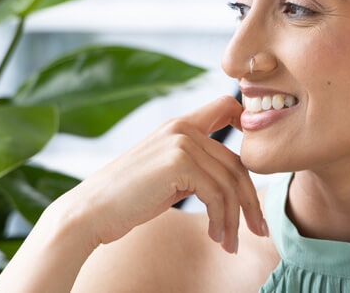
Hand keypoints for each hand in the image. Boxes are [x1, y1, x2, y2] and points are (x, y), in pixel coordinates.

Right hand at [54, 95, 267, 253]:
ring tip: (230, 242)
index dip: (249, 125)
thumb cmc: (128, 198)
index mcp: (179, 125)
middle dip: (250, 199)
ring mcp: (180, 142)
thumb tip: (231, 181)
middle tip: (258, 228)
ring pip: (230, 182)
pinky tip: (216, 237)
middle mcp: (182, 128)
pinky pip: (217, 194)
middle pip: (237, 162)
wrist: (92, 210)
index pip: (226, 107)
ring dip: (235, 218)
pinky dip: (221, 220)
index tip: (257, 163)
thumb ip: (195, 166)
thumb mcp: (166, 172)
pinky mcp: (178, 163)